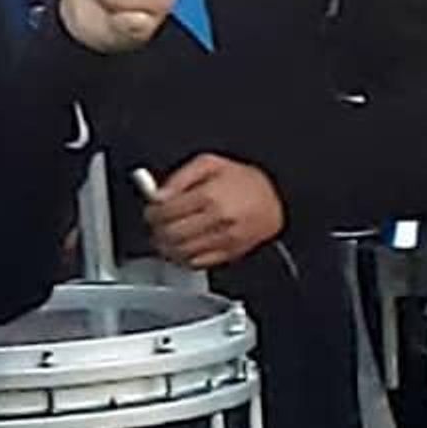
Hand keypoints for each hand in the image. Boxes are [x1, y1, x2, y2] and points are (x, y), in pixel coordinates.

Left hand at [143, 153, 285, 269]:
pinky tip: (180, 248)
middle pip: (171, 233)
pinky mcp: (229, 254)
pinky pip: (196, 263)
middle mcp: (217, 220)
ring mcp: (223, 240)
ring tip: (164, 237)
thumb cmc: (243, 181)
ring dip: (166, 246)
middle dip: (156, 231)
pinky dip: (182, 258)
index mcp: (210, 195)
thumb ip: (180, 178)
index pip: (167, 211)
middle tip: (155, 226)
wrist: (275, 200)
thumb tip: (158, 195)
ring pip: (181, 251)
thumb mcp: (210, 164)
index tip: (151, 211)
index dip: (152, 213)